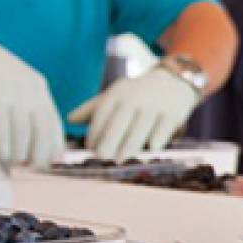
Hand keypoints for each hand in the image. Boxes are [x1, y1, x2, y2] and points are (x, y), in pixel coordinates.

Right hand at [0, 17, 63, 166]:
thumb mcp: (10, 80)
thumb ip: (21, 102)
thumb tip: (27, 135)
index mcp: (36, 84)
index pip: (54, 121)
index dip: (54, 145)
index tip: (52, 162)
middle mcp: (28, 87)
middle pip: (43, 129)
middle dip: (41, 153)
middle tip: (33, 168)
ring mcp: (9, 89)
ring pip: (23, 131)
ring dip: (21, 153)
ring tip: (15, 163)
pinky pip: (1, 125)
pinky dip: (5, 144)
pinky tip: (4, 156)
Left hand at [69, 67, 198, 160]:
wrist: (173, 82)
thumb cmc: (136, 95)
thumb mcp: (115, 96)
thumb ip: (92, 109)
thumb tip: (70, 119)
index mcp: (118, 93)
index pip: (103, 113)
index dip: (96, 131)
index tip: (90, 148)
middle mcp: (136, 97)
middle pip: (120, 121)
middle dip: (110, 140)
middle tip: (102, 157)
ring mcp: (155, 105)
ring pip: (140, 128)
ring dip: (130, 146)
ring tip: (120, 160)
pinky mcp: (173, 114)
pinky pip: (163, 130)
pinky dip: (156, 141)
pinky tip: (150, 151)